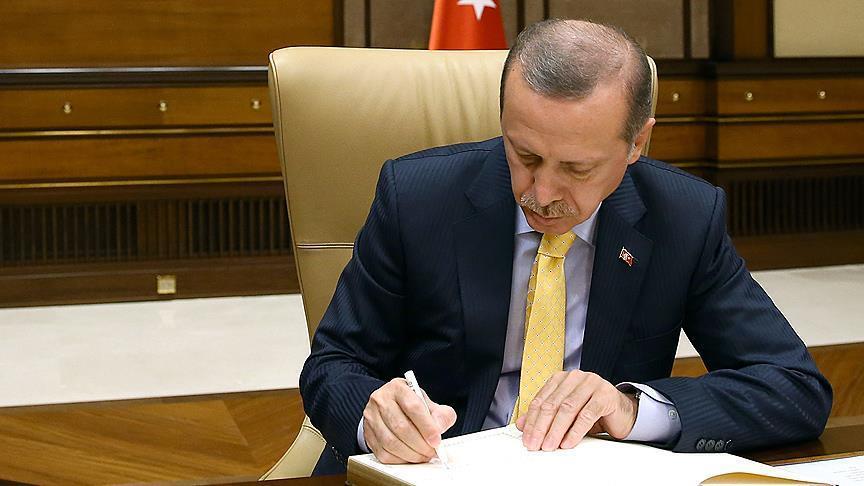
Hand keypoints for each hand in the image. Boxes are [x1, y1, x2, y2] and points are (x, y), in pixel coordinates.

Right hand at [363, 378, 456, 463]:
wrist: (390, 406)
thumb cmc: (410, 405)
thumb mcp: (428, 403)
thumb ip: (441, 415)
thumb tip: (439, 429)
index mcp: (398, 388)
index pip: (413, 407)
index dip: (427, 426)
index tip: (436, 439)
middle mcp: (381, 400)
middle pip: (400, 426)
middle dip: (420, 444)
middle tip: (431, 451)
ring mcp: (371, 417)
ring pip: (391, 442)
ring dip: (411, 454)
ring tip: (423, 455)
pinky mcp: (367, 434)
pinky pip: (383, 453)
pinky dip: (400, 459)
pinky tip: (410, 457)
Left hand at [515, 370, 637, 450]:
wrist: (622, 412)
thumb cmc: (592, 411)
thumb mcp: (565, 415)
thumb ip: (544, 417)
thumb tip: (522, 425)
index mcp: (561, 379)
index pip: (540, 399)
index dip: (531, 420)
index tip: (527, 438)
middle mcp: (575, 378)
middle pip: (552, 404)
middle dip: (541, 427)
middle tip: (535, 444)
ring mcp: (591, 383)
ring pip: (568, 408)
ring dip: (556, 430)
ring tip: (549, 445)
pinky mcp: (605, 395)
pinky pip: (587, 414)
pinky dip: (575, 431)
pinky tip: (568, 442)